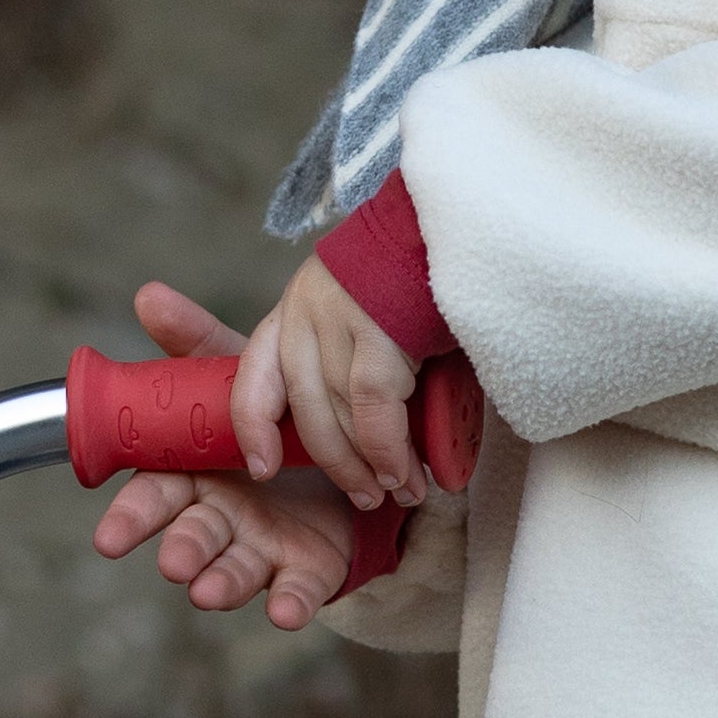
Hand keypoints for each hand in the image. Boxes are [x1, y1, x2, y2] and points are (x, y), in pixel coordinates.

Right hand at [89, 284, 363, 631]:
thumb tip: (149, 295)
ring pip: (236, 570)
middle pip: (193, 537)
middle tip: (173, 563)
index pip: (154, 496)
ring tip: (209, 592)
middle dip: (181, 550)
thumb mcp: (240, 374)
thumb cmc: (271, 418)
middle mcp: (220, 517)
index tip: (108, 538)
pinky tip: (283, 612)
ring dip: (222, 583)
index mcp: (193, 474)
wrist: (345, 452)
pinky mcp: (305, 570)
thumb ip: (195, 343)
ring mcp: (261, 547)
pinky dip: (289, 604)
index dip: (132, 517)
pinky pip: (297, 591)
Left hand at [238, 253, 424, 510]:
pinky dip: (389, 449)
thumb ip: (356, 360)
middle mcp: (305, 308)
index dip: (253, 426)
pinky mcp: (378, 328)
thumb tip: (373, 433)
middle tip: (367, 497)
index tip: (262, 468)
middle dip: (334, 463)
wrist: (464, 219)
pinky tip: (409, 472)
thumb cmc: (427, 273)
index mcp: (295, 305)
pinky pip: (374, 409)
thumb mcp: (372, 312)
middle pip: (303, 405)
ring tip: (401, 491)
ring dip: (372, 465)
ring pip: (339, 413)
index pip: (254, 373)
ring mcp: (338, 316)